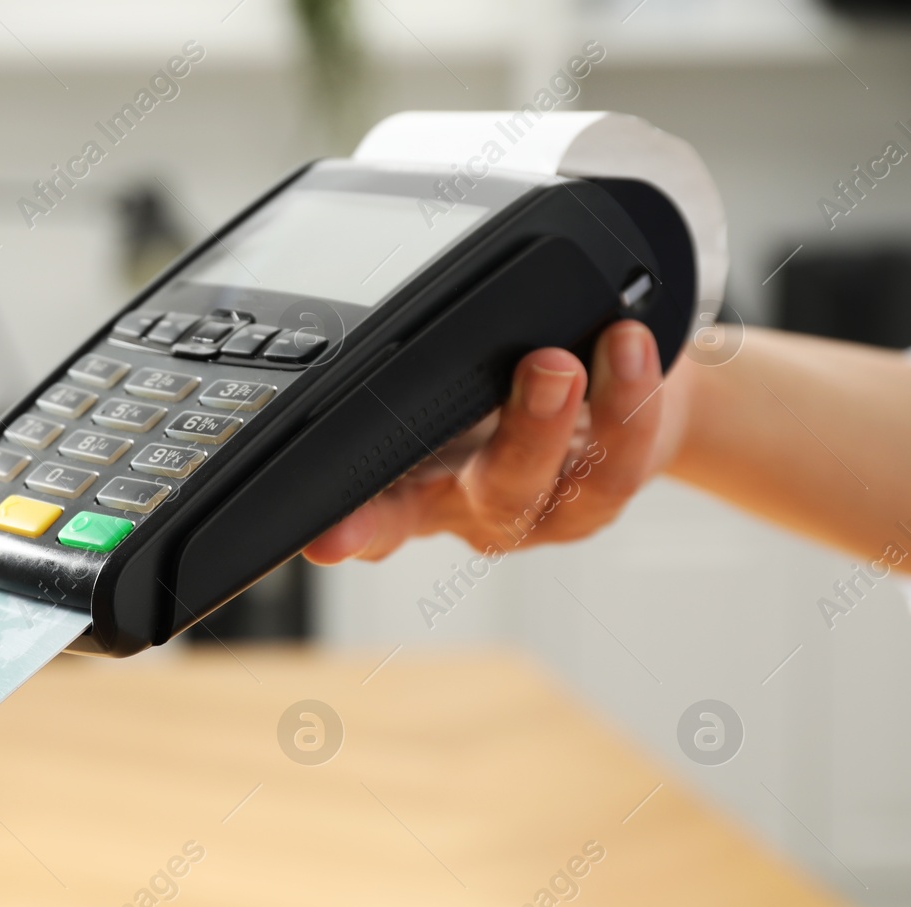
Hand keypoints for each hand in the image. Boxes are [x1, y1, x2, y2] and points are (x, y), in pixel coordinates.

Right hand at [305, 319, 688, 564]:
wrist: (593, 407)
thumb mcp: (437, 381)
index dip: (346, 531)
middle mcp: (474, 508)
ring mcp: (540, 510)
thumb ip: (411, 376)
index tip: (328, 538)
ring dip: (576, 415)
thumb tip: (385, 316)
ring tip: (580, 353)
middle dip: (522, 436)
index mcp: (413, 486)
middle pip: (492, 495)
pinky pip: (620, 464)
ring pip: (564, 481)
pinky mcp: (599, 497)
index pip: (372, 514)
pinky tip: (628, 349)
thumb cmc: (491, 389)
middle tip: (544, 366)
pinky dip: (630, 402)